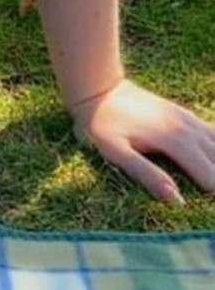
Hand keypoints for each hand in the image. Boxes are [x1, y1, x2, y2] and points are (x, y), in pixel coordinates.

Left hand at [71, 78, 214, 203]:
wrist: (99, 88)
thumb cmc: (103, 123)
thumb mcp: (116, 152)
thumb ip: (147, 175)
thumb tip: (178, 201)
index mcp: (175, 141)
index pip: (211, 178)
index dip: (212, 196)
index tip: (206, 213)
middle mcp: (187, 128)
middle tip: (208, 197)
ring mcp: (188, 118)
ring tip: (210, 183)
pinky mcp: (184, 114)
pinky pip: (213, 132)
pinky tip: (212, 156)